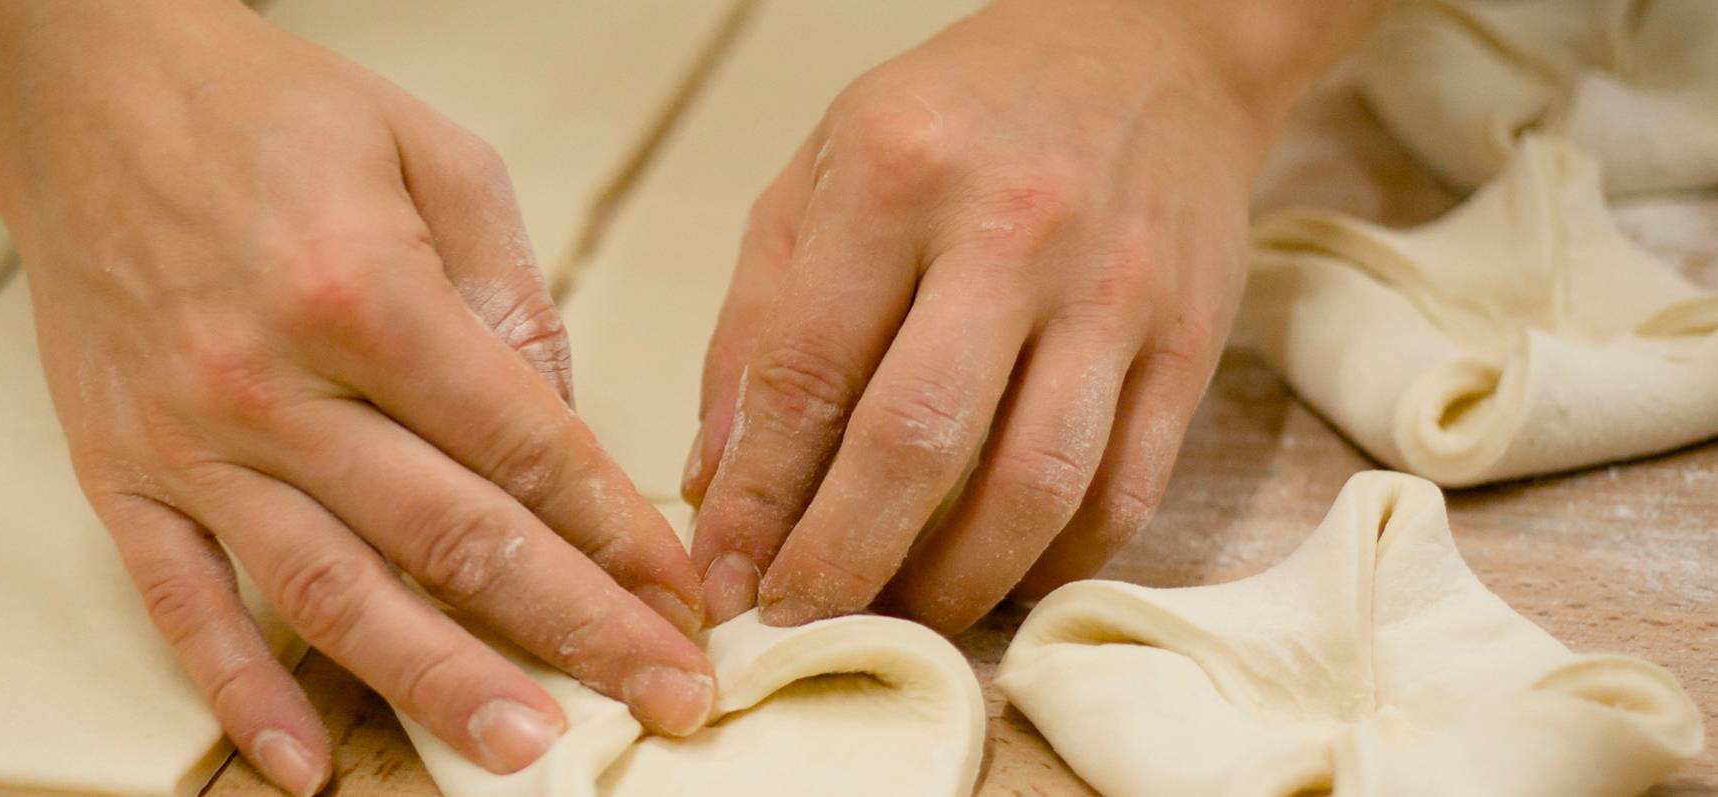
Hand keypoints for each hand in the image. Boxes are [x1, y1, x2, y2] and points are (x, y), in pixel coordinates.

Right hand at [0, 1, 712, 791]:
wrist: (87, 86)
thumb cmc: (271, 112)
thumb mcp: (433, 156)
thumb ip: (510, 292)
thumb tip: (563, 419)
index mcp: (366, 294)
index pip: (525, 448)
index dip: (616, 535)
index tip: (679, 598)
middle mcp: (276, 382)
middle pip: (453, 536)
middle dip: (574, 629)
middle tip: (662, 698)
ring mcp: (193, 441)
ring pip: (333, 591)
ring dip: (439, 683)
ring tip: (526, 751)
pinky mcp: (124, 474)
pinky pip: (185, 604)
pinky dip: (243, 693)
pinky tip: (307, 763)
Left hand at [682, 0, 1364, 633]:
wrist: (1155, 47)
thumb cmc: (964, 112)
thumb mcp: (825, 167)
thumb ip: (759, 319)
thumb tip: (718, 478)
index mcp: (896, 170)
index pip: (806, 371)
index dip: (756, 497)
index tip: (722, 575)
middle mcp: (1013, 229)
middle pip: (916, 444)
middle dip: (842, 561)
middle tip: (798, 621)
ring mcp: (1115, 290)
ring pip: (1033, 488)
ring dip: (952, 584)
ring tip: (897, 615)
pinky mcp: (1190, 340)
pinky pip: (1124, 491)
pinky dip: (1054, 562)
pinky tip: (999, 577)